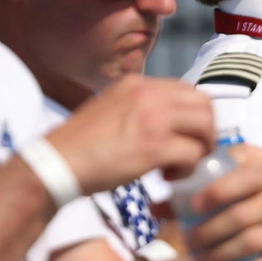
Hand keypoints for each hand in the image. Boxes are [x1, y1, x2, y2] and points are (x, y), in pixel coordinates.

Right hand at [47, 75, 214, 194]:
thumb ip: (139, 108)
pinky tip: (167, 177)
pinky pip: (193, 154)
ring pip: (205, 127)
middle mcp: (148, 94)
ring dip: (200, 150)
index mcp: (136, 83)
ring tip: (180, 166)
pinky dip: (187, 169)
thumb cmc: (80, 145)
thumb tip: (171, 121)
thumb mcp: (110, 108)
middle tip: (192, 152)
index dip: (195, 116)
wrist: (55, 164)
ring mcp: (153, 118)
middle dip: (206, 132)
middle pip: (205, 105)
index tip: (186, 136)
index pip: (187, 90)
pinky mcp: (154, 146)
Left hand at [180, 145, 261, 260]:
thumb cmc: (241, 198)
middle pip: (243, 214)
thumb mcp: (220, 185)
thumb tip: (154, 207)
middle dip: (208, 232)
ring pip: (253, 241)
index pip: (245, 175)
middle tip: (188, 242)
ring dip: (219, 254)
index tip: (194, 206)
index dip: (219, 191)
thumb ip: (185, 193)